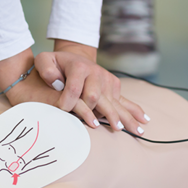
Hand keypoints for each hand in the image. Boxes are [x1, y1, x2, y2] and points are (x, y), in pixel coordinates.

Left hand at [34, 40, 148, 133]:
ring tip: (132, 130)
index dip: (67, 101)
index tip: (62, 110)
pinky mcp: (114, 85)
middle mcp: (96, 72)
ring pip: (112, 101)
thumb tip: (56, 82)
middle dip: (93, 112)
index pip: (74, 88)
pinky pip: (123, 100)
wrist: (73, 57)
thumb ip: (45, 68)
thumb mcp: (44, 60)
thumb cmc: (55, 64)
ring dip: (121, 116)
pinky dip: (133, 111)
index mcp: (79, 66)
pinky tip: (143, 120)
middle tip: (94, 126)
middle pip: (95, 96)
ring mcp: (107, 80)